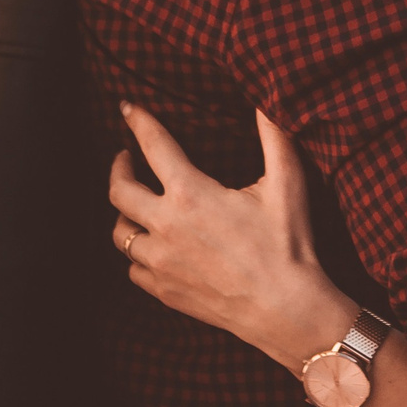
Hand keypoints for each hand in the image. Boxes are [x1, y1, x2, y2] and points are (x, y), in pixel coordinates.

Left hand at [109, 103, 352, 372]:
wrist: (285, 308)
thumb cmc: (288, 244)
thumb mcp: (286, 183)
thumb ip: (274, 135)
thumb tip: (268, 97)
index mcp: (191, 194)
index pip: (153, 145)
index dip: (138, 121)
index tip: (127, 107)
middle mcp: (166, 227)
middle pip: (119, 191)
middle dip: (119, 168)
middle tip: (126, 157)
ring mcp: (161, 262)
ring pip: (120, 232)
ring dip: (125, 213)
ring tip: (136, 204)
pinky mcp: (164, 290)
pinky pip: (133, 267)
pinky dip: (138, 252)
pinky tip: (152, 245)